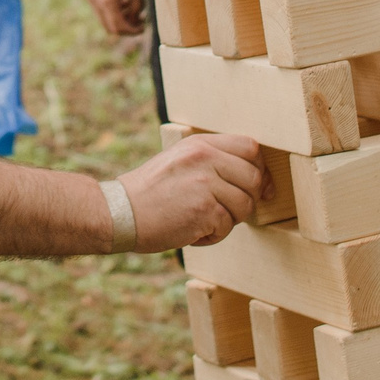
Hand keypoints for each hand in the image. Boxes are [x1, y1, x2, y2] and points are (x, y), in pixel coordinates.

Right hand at [82, 0, 146, 36]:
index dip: (132, 31)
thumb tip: (136, 18)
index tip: (143, 28)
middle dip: (125, 27)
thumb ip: (136, 4)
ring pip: (103, 17)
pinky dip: (110, 8)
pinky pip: (98, 6)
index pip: (119, 26)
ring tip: (132, 6)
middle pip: (109, 26)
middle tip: (138, 22)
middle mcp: (94, 0)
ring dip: (117, 17)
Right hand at [120, 133, 264, 250]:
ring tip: (203, 221)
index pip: (250, 147)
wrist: (120, 212)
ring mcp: (205, 184)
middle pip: (254, 178)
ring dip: (228, 220)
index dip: (259, 168)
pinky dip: (213, 236)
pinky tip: (192, 232)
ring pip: (245, 206)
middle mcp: (205, 158)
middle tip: (226, 211)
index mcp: (200, 144)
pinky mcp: (204, 210)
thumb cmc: (150, 192)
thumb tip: (257, 178)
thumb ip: (213, 162)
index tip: (259, 186)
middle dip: (247, 199)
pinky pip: (227, 227)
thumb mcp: (180, 161)